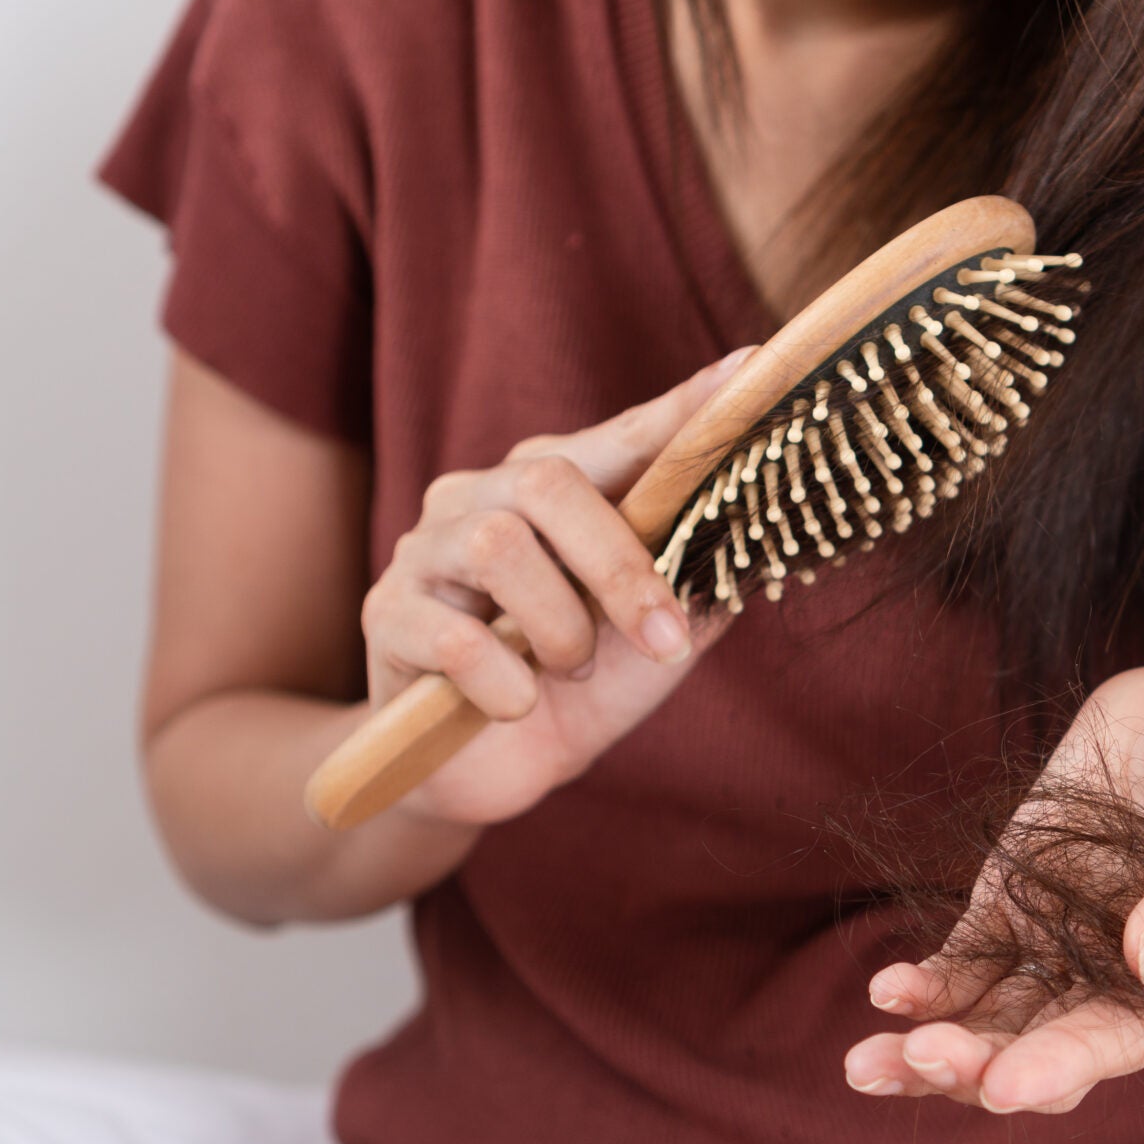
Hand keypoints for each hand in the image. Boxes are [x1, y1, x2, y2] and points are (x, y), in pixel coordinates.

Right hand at [360, 347, 753, 828]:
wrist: (490, 773)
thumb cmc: (575, 690)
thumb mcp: (652, 643)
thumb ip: (696, 587)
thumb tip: (756, 538)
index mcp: (552, 489)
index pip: (623, 436)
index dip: (680, 409)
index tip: (749, 370)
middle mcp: (482, 498)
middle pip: (548, 480)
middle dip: (619, 567)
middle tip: (664, 639)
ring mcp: (427, 550)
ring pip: (499, 549)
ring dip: (560, 630)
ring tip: (571, 672)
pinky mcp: (388, 615)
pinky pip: (453, 636)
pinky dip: (504, 682)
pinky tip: (515, 704)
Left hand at [844, 663, 1143, 1113]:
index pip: (1124, 1040)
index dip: (1063, 1068)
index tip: (1004, 1091)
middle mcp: (1125, 973)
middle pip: (1042, 1046)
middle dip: (977, 1067)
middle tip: (918, 1063)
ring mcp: (1065, 934)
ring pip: (992, 1017)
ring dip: (931, 1047)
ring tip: (866, 1061)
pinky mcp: (1019, 892)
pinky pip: (967, 955)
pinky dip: (928, 982)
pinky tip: (887, 992)